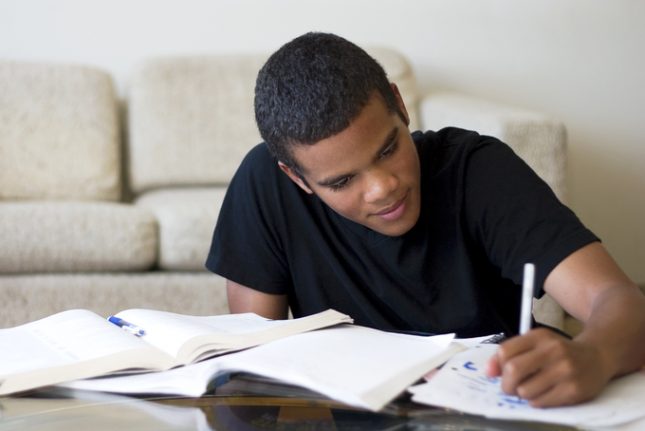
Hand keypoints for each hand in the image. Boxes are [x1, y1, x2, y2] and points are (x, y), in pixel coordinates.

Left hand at [485, 328, 611, 406]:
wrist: (597, 356)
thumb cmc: (559, 352)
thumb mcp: (536, 344)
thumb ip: (510, 354)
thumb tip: (488, 371)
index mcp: (539, 336)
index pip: (505, 351)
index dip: (497, 366)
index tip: (498, 374)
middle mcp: (553, 350)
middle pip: (513, 370)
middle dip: (506, 384)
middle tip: (509, 388)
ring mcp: (565, 370)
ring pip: (526, 390)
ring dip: (523, 394)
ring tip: (531, 389)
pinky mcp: (574, 390)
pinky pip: (541, 402)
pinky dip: (536, 402)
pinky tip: (544, 394)